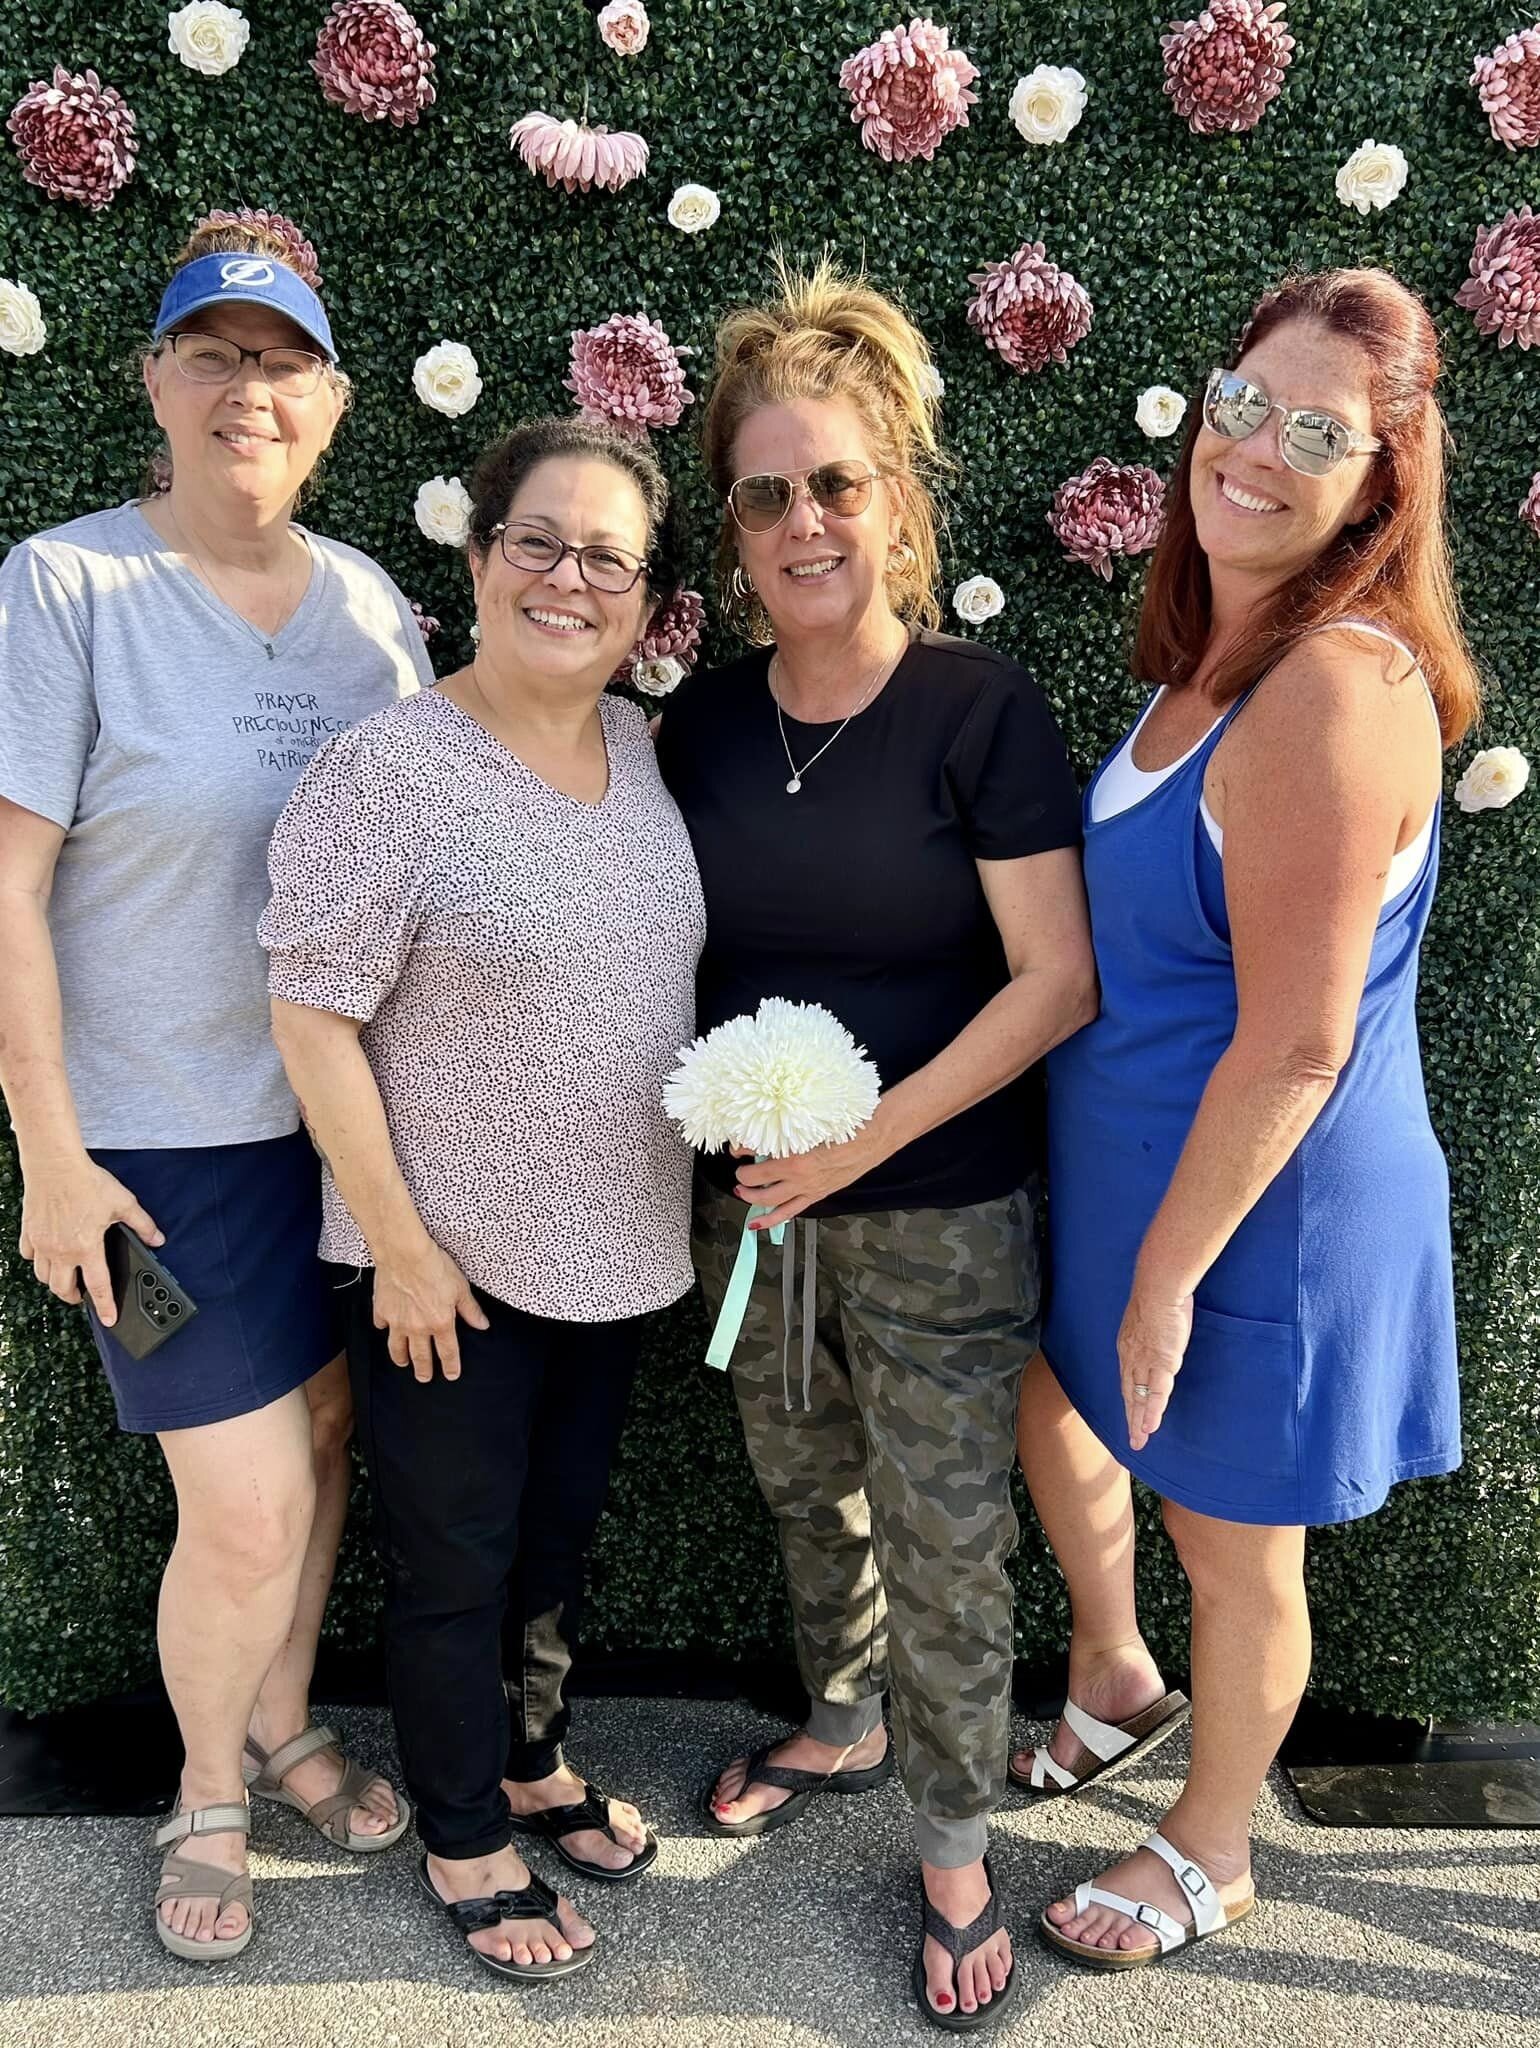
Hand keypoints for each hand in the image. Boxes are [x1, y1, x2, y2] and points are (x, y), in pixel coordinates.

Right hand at [18, 1155, 161, 1326]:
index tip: (109, 1320)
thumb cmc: (87, 1182)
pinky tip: (46, 1255)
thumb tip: (158, 1239)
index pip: (98, 1287)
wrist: (54, 1165)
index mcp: (86, 1248)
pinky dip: (37, 1260)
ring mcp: (41, 1244)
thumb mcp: (124, 1203)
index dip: (105, 1307)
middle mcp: (61, 1251)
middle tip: (83, 1297)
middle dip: (74, 1298)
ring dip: (55, 1283)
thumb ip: (143, 1224)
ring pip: (43, 1277)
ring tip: (65, 1279)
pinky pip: (28, 1256)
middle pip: (62, 1289)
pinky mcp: (28, 1233)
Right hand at [372, 1239, 490, 1382]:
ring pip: (397, 1348)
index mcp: (440, 1323)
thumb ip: (470, 1310)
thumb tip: (482, 1325)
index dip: (451, 1366)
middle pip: (420, 1357)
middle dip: (424, 1371)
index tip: (451, 1375)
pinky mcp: (382, 1311)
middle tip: (424, 1378)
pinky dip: (384, 1329)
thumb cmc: (435, 1267)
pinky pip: (382, 1325)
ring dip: (401, 1358)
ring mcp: (397, 1321)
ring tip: (403, 1363)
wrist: (406, 1254)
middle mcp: (418, 1328)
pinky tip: (385, 1328)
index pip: (448, 1353)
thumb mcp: (461, 1288)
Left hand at [733, 1130, 878, 1231]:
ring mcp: (809, 1190)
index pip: (756, 1164)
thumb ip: (781, 1132)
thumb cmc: (846, 1127)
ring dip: (754, 1202)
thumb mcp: (809, 1125)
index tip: (736, 1150)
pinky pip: (791, 1211)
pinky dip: (774, 1219)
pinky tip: (762, 1222)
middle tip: (738, 1176)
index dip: (741, 1156)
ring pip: (773, 1206)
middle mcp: (800, 1180)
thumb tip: (760, 1133)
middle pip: (760, 1190)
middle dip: (744, 1184)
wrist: (873, 1137)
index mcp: (795, 1160)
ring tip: (744, 1196)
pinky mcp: (818, 1194)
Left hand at [1117, 1282, 1193, 1452]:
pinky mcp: (1162, 1364)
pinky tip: (1150, 1429)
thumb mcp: (1150, 1317)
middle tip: (1132, 1439)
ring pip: (1140, 1398)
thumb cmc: (1159, 1296)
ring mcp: (1145, 1362)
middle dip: (1130, 1417)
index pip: (1128, 1378)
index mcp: (1127, 1346)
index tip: (1130, 1412)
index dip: (1129, 1398)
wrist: (1159, 1289)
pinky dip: (1152, 1412)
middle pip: (1130, 1393)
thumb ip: (1153, 1330)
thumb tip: (1160, 1331)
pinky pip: (1156, 1394)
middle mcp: (1131, 1358)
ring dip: (1139, 1422)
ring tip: (1139, 1441)